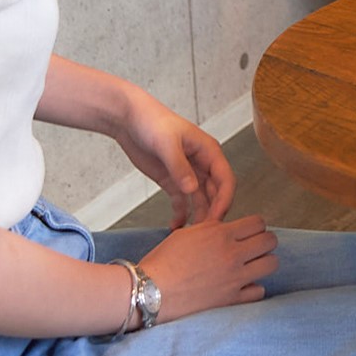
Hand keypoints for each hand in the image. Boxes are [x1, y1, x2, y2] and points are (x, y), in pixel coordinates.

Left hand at [115, 91, 234, 225]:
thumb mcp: (167, 143)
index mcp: (209, 151)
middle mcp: (202, 164)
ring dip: (198, 216)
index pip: (226, 179)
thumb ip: (180, 167)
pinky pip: (182, 201)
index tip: (217, 219)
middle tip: (204, 233)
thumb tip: (193, 190)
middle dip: (213, 212)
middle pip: (216, 193)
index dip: (225, 200)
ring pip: (200, 200)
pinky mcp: (172, 180)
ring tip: (191, 235)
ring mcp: (187, 173)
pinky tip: (175, 226)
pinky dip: (181, 214)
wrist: (129, 119)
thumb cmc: (153, 123)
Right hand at [140, 214, 277, 323]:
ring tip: (251, 265)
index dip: (254, 226)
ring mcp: (234, 278)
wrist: (149, 292)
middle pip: (270, 241)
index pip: (258, 222)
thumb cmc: (162, 262)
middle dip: (264, 241)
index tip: (249, 232)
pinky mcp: (231, 300)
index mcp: (221, 234)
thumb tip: (226, 228)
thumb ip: (212, 229)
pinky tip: (242, 286)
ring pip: (271, 264)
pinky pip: (259, 291)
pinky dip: (253, 288)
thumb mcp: (186, 234)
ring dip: (263, 262)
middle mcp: (232, 254)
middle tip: (253, 247)